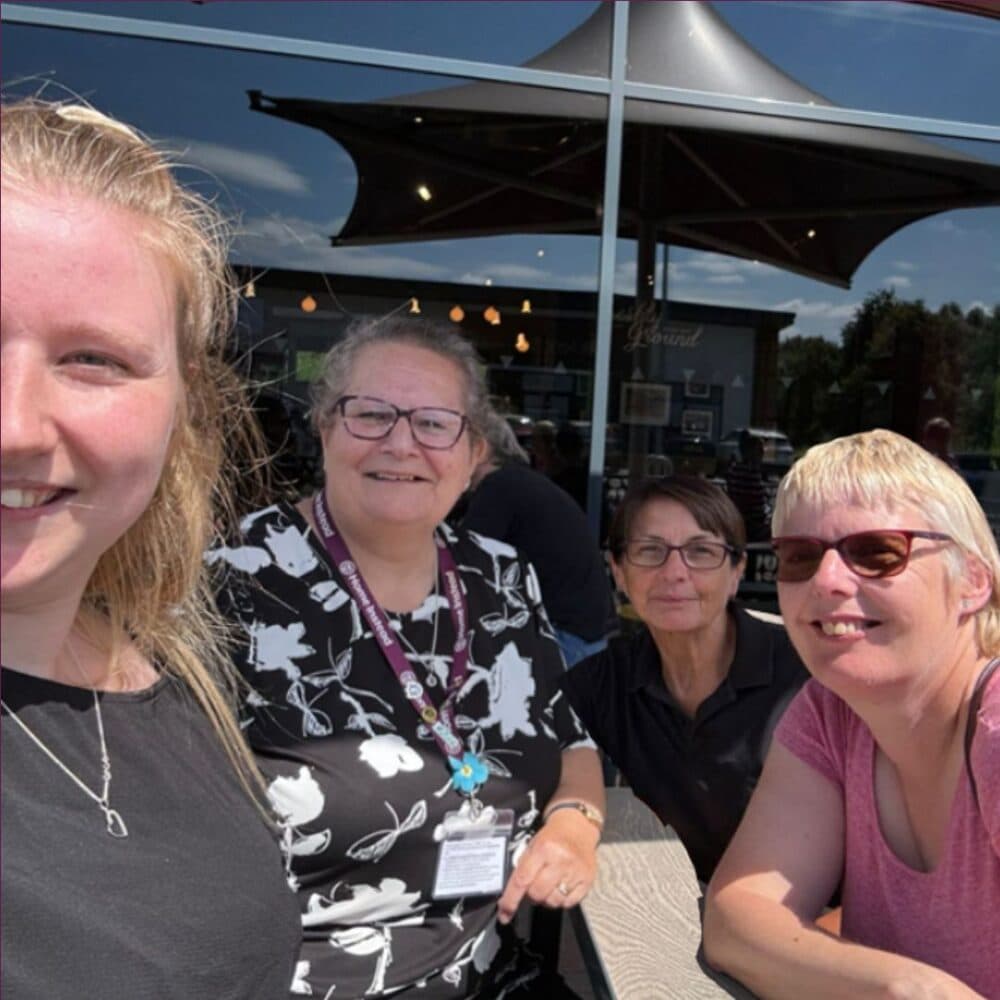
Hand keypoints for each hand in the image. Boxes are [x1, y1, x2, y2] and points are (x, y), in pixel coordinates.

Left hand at [496, 808, 599, 923]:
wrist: (577, 827)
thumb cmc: (552, 837)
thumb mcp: (533, 844)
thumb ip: (523, 867)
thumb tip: (512, 894)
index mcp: (543, 849)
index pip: (522, 880)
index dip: (511, 900)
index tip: (505, 914)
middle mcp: (560, 860)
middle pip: (537, 894)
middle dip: (531, 895)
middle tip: (534, 885)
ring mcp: (575, 871)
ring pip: (553, 901)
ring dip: (547, 898)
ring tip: (549, 884)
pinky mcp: (587, 880)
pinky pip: (569, 903)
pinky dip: (562, 900)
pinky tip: (562, 886)